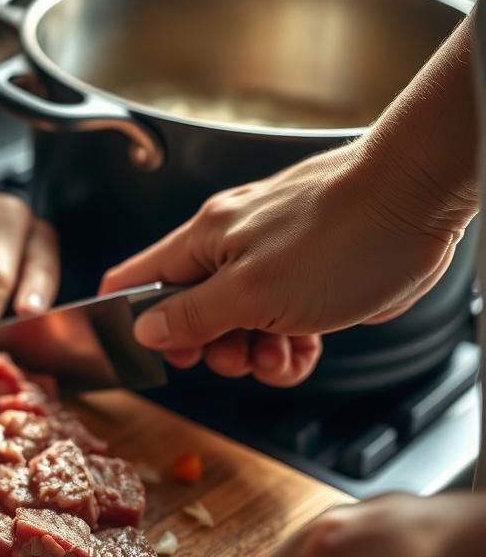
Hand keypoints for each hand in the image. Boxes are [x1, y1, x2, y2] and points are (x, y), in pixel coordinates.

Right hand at [100, 141, 474, 386]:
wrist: (421, 200)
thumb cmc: (341, 233)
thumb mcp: (251, 291)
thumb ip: (192, 315)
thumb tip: (145, 330)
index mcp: (203, 242)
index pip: (137, 280)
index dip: (135, 322)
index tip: (160, 355)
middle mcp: (232, 249)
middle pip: (191, 315)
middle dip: (212, 349)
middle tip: (237, 356)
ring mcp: (273, 264)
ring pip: (240, 326)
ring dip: (256, 355)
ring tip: (282, 356)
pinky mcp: (311, 280)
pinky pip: (283, 325)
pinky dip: (290, 348)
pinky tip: (306, 350)